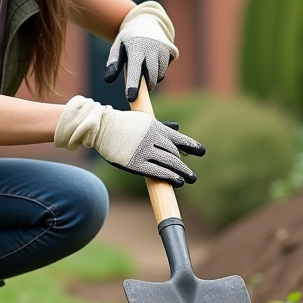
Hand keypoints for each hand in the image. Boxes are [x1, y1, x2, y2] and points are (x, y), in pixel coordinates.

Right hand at [55, 96, 204, 186]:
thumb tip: (178, 128)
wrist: (100, 127)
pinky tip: (177, 182)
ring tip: (189, 180)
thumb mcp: (143, 120)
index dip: (191, 146)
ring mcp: (144, 151)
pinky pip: (156, 171)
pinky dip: (169, 177)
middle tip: (192, 175)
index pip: (179, 138)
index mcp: (155, 127)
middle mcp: (152, 138)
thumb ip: (161, 126)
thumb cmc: (123, 124)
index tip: (201, 152)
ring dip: (180, 172)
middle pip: (174, 153)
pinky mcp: (135, 162)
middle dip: (183, 165)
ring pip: (168, 163)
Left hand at [105, 1, 178, 101]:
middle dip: (146, 86)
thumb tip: (108, 79)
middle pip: (152, 76)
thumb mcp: (117, 47)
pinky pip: (166, 69)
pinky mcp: (172, 51)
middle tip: (139, 86)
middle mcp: (152, 47)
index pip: (135, 70)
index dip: (133, 85)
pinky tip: (153, 60)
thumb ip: (113, 63)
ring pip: (160, 75)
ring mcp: (164, 49)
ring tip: (144, 67)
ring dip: (152, 78)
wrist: (147, 23)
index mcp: (136, 47)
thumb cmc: (128, 40)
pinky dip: (159, 71)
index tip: (131, 98)